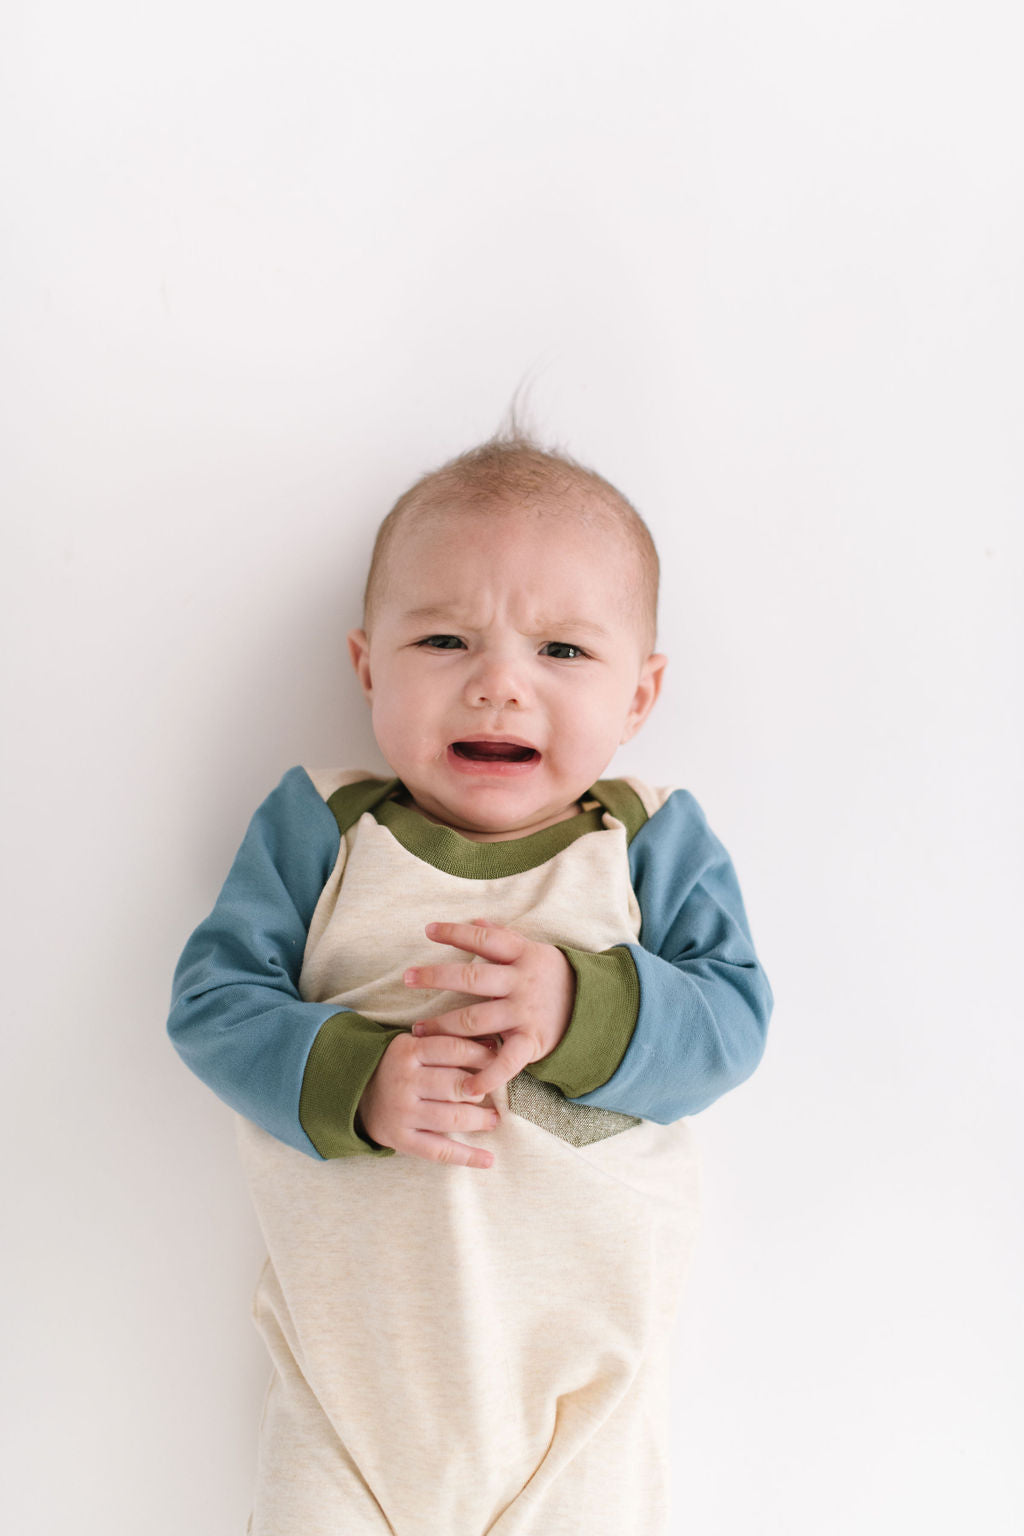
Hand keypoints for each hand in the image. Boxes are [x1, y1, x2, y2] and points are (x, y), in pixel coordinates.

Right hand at [358, 1031, 501, 1169]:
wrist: (357, 1092)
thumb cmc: (399, 1065)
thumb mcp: (416, 1044)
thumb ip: (449, 1041)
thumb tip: (495, 1044)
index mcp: (408, 1052)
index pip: (455, 1049)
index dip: (483, 1055)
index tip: (500, 1061)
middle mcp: (403, 1081)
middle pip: (456, 1085)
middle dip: (482, 1090)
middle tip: (494, 1092)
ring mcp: (402, 1112)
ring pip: (452, 1118)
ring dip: (480, 1120)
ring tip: (493, 1119)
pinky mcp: (401, 1139)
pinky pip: (439, 1151)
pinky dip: (467, 1157)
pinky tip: (488, 1160)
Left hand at [404, 919, 575, 1099]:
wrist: (594, 1007)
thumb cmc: (552, 976)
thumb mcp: (533, 950)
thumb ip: (503, 938)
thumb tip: (476, 920)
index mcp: (522, 955)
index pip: (484, 939)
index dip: (456, 933)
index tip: (428, 930)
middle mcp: (521, 982)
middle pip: (472, 978)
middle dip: (436, 978)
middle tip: (407, 978)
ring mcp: (524, 1013)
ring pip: (477, 1020)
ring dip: (444, 1027)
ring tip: (419, 1031)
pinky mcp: (531, 1042)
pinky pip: (506, 1062)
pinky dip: (486, 1076)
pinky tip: (465, 1087)